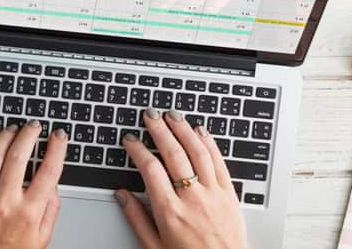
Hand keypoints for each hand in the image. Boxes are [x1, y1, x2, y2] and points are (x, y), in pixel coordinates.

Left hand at [0, 121, 68, 248]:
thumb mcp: (41, 240)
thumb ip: (50, 210)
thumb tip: (53, 184)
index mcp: (29, 213)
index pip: (49, 170)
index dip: (57, 148)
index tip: (58, 136)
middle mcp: (5, 203)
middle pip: (20, 155)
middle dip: (29, 134)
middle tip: (33, 126)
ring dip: (4, 137)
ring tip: (11, 130)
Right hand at [115, 109, 248, 248]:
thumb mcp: (154, 247)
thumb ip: (137, 219)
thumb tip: (122, 196)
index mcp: (170, 213)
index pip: (150, 170)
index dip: (137, 150)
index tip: (130, 139)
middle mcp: (192, 199)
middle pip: (173, 154)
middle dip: (159, 130)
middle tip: (150, 114)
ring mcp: (213, 194)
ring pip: (198, 152)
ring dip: (184, 129)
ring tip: (173, 115)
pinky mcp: (230, 195)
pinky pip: (219, 162)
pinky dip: (210, 143)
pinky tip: (201, 131)